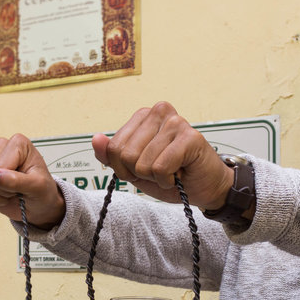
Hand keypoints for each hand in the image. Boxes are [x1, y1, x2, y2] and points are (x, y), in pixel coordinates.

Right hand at [0, 134, 65, 228]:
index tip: (24, 184)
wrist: (40, 206)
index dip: (9, 183)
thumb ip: (16, 180)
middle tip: (17, 190)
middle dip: (2, 191)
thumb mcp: (37, 187)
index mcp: (17, 144)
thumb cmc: (43, 192)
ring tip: (10, 193)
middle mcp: (1, 148)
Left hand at [92, 101, 232, 209]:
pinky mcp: (190, 137)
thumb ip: (112, 155)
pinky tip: (180, 172)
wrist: (204, 188)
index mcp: (143, 115)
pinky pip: (160, 167)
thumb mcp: (134, 169)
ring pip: (143, 163)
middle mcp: (159, 112)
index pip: (114, 148)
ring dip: (156, 177)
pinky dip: (167, 179)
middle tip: (161, 170)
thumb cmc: (172, 175)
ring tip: (172, 170)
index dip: (125, 168)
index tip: (145, 168)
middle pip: (126, 155)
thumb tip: (95, 139)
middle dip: (140, 173)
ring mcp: (175, 122)